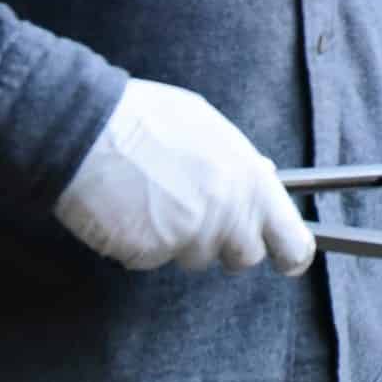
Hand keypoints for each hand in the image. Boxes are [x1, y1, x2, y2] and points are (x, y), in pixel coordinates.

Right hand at [55, 78, 314, 273]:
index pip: (292, 241)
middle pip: (243, 257)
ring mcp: (186, 238)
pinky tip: (128, 207)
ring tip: (154, 196)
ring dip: (180, 239)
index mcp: (250, 182)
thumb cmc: (150, 120)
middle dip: (227, 242)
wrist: (88, 129)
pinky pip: (152, 259)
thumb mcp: (212, 129)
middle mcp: (226, 215)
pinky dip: (142, 242)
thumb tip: (263, 175)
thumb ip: (241, 163)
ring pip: (194, 257)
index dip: (293, 255)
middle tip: (199, 212)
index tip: (291, 261)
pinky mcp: (148, 254)